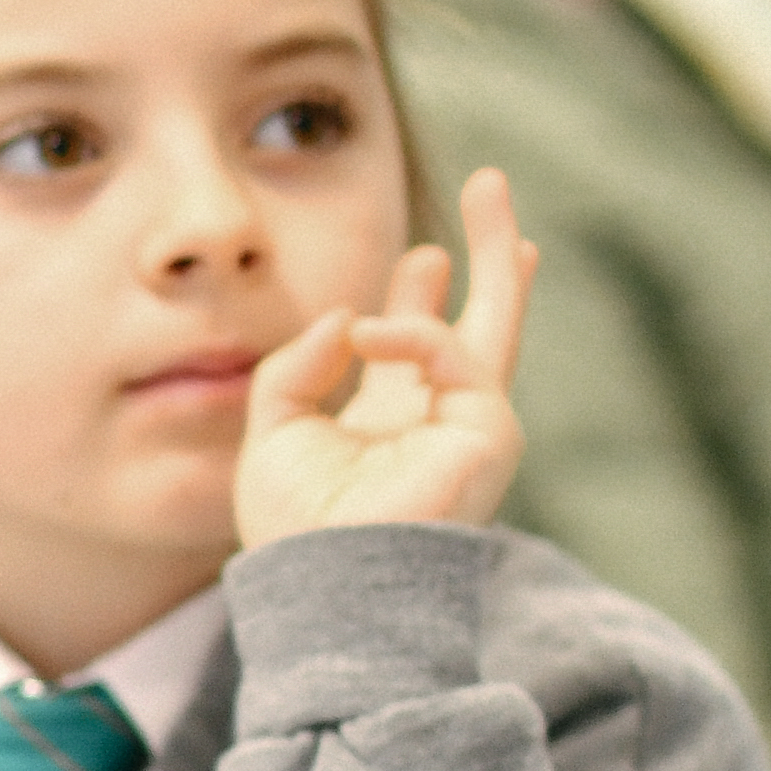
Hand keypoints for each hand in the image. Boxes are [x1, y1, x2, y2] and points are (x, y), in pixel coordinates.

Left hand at [236, 168, 537, 540]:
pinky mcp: (488, 434)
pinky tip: (368, 330)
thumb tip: (344, 316)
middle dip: (487, 256)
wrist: (327, 583)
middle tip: (493, 187)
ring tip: (493, 190)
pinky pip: (455, 358)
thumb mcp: (274, 430)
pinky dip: (413, 335)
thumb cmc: (296, 528)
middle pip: (479, 322)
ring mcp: (470, 426)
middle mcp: (437, 420)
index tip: (427, 254)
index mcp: (389, 424)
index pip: (416, 347)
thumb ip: (298, 366)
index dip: (421, 297)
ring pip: (495, 324)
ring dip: (495, 254)